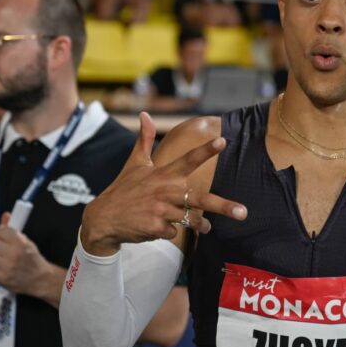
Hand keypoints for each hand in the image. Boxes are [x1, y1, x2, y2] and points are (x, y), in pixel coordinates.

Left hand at [0, 212, 53, 296]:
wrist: (40, 279)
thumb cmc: (33, 261)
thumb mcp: (27, 242)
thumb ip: (14, 230)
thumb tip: (5, 216)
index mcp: (21, 243)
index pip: (1, 231)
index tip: (1, 236)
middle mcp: (14, 254)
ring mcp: (6, 267)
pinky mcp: (1, 278)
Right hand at [81, 113, 247, 255]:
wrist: (102, 219)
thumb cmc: (123, 189)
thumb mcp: (134, 163)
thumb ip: (144, 139)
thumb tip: (145, 114)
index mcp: (163, 174)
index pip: (188, 159)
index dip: (206, 150)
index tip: (222, 141)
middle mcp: (164, 191)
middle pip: (200, 199)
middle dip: (224, 206)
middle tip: (243, 212)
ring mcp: (160, 210)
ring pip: (191, 219)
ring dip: (201, 224)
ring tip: (207, 227)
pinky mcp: (155, 228)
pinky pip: (175, 232)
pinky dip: (171, 232)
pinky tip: (159, 228)